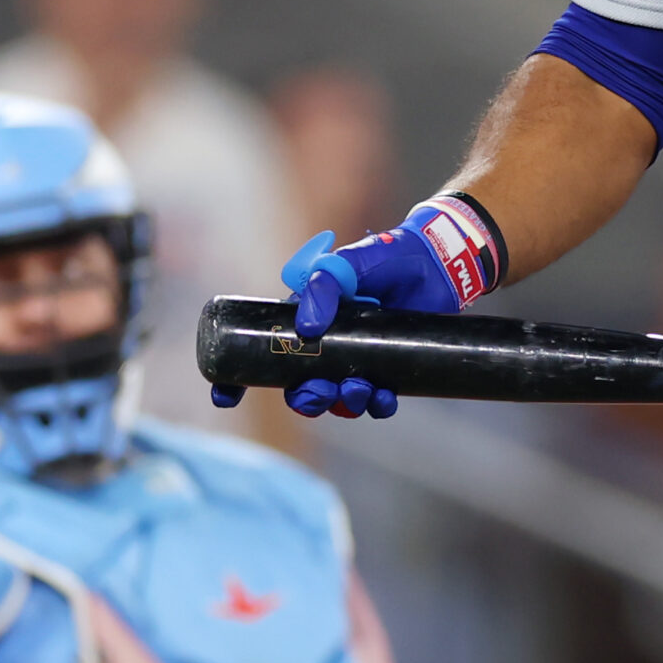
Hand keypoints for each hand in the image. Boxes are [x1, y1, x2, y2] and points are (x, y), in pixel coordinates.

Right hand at [209, 200, 500, 419]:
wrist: (435, 264)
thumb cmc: (385, 258)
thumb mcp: (347, 262)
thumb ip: (324, 286)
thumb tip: (308, 327)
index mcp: (305, 320)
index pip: (262, 353)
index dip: (237, 380)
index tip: (226, 397)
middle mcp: (326, 346)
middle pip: (300, 389)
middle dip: (306, 399)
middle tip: (322, 390)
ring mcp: (357, 360)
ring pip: (336, 400)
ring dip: (343, 403)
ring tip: (362, 388)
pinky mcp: (388, 370)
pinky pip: (374, 401)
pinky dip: (377, 405)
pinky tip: (385, 397)